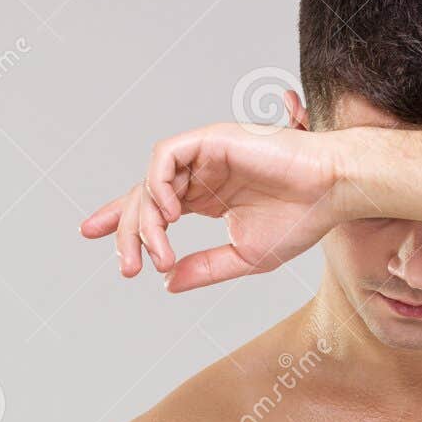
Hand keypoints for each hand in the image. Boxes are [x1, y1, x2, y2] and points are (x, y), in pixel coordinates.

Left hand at [80, 122, 344, 291]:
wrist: (332, 192)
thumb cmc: (300, 221)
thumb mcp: (244, 256)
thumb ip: (203, 268)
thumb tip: (165, 282)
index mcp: (207, 198)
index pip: (153, 206)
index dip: (121, 219)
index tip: (90, 234)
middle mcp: (200, 174)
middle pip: (143, 198)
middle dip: (128, 233)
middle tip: (128, 267)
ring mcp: (203, 155)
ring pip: (150, 182)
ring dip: (146, 221)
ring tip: (158, 253)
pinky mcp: (210, 139)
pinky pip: (165, 158)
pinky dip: (157, 184)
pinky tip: (170, 214)